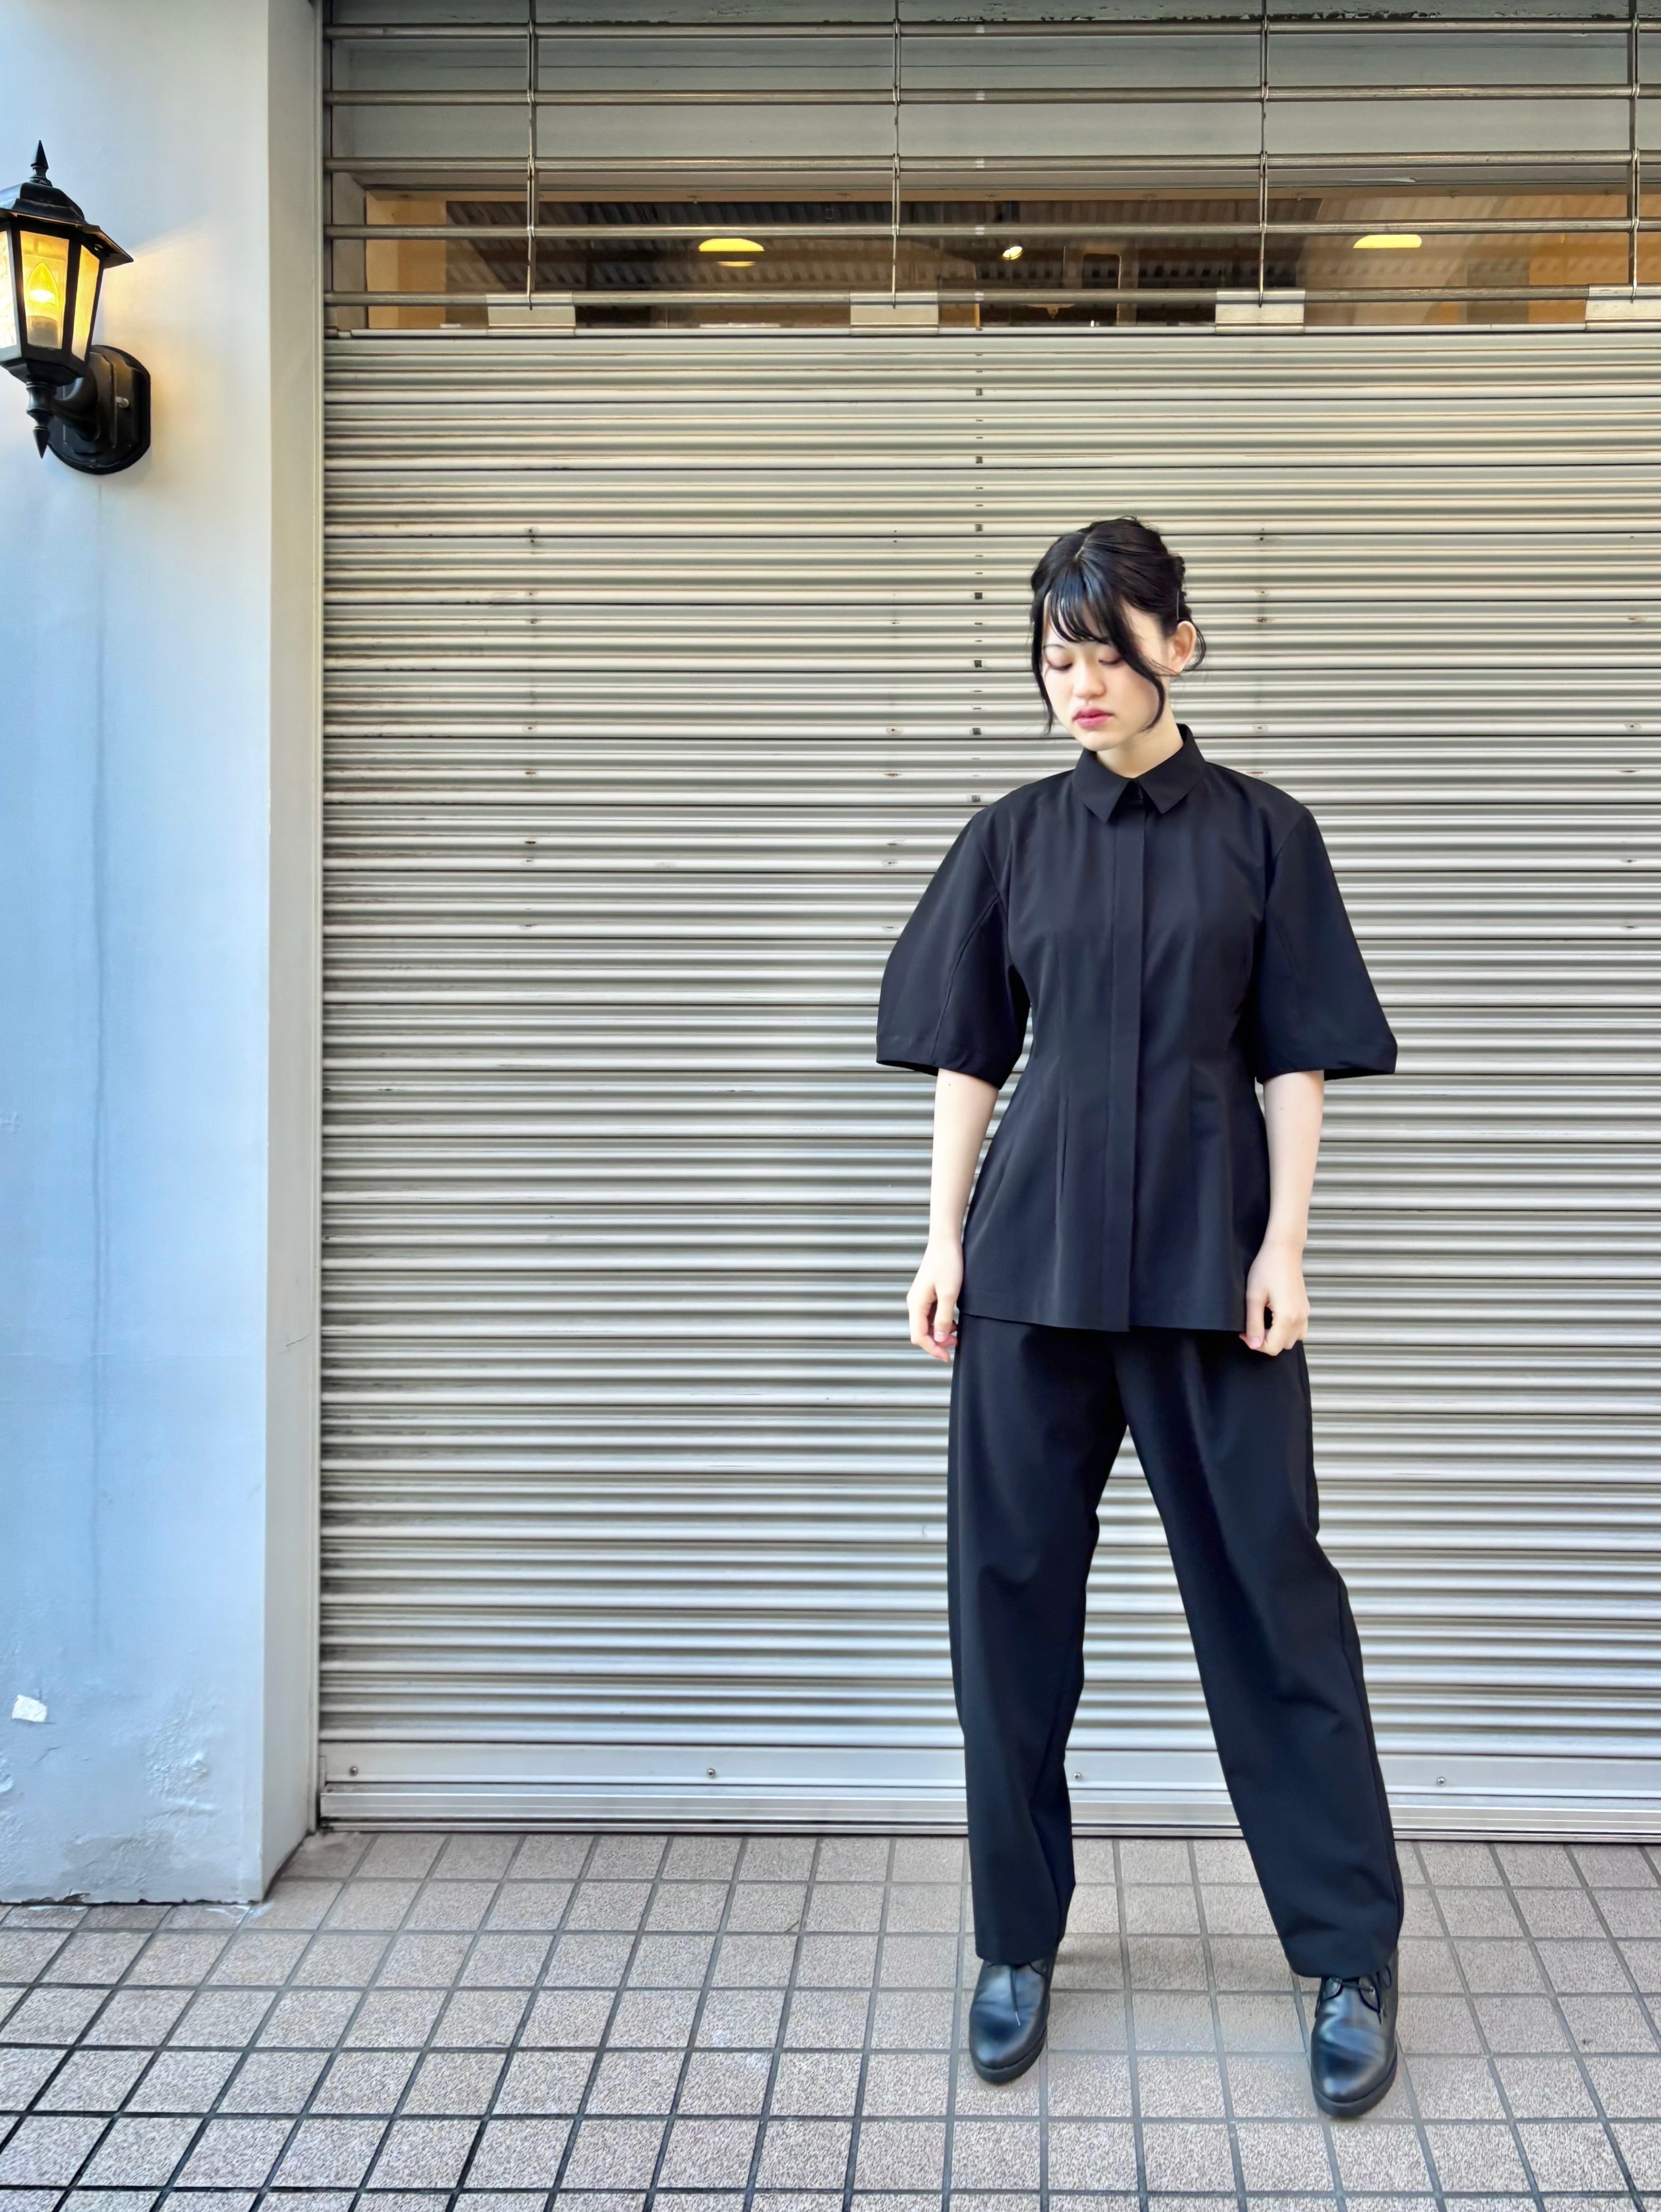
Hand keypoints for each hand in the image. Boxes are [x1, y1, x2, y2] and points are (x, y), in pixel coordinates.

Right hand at [908, 1239, 963, 1361]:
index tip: (947, 1357)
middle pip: (921, 1332)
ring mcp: (920, 1299)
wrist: (946, 1242)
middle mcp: (914, 1303)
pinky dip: (941, 1322)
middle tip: (956, 1343)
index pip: (919, 1336)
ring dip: (940, 1332)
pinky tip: (953, 1321)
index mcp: (916, 1304)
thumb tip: (940, 1340)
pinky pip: (931, 1315)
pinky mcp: (927, 1294)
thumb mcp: (949, 1294)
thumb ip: (943, 1319)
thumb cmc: (947, 1264)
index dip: (932, 1349)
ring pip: (926, 1324)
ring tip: (957, 1333)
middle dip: (937, 1342)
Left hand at [1241, 1237, 1308, 1354]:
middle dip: (1265, 1341)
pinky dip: (1287, 1331)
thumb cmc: (1266, 1269)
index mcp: (1287, 1317)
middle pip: (1282, 1346)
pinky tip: (1275, 1318)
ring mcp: (1305, 1313)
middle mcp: (1300, 1318)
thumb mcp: (1254, 1297)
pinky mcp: (1305, 1307)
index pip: (1272, 1348)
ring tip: (1263, 1322)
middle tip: (1252, 1325)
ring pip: (1292, 1340)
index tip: (1244, 1331)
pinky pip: (1299, 1329)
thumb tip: (1253, 1345)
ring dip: (1277, 1337)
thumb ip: (1254, 1323)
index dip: (1255, 1343)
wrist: (1283, 1250)